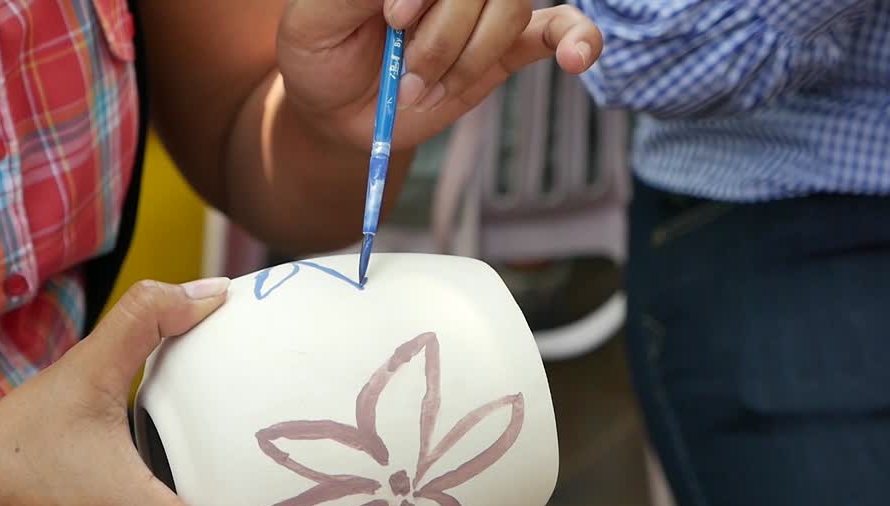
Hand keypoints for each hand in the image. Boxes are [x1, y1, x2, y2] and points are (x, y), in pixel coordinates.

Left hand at [277, 0, 603, 150]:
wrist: (334, 111)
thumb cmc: (319, 56)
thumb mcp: (312, 20)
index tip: (393, 18)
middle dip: (445, 33)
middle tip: (405, 68)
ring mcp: (482, 8)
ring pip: (511, 10)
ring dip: (467, 58)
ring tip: (423, 87)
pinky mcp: (505, 48)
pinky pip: (561, 28)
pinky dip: (577, 38)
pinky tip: (576, 58)